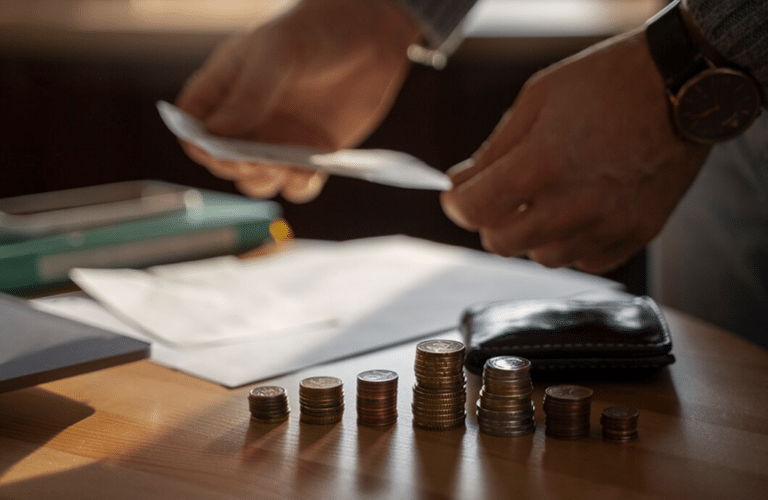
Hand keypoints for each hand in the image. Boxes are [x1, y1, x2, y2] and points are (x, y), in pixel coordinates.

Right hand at [176, 0, 420, 201]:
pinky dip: (298, 186)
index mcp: (226, 88)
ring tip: (281, 167)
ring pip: (256, 180)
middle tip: (253, 160)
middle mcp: (249, 118)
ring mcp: (279, 138)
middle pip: (222, 160)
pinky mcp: (312, 153)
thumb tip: (217, 134)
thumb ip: (249, 92)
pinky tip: (308, 172)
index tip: (216, 148)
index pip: (193, 125)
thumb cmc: (317, 30)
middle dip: (233, 166)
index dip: (198, 143)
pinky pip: (297, 185)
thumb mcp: (278, 52)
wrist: (371, 36)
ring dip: (262, 182)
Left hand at [440, 29, 711, 273]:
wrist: (683, 85)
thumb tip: (459, 185)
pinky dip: (572, 243)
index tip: (459, 195)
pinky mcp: (637, 234)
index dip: (457, 204)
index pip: (475, 210)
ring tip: (547, 198)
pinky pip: (585, 261)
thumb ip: (493, 151)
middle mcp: (576, 203)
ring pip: (543, 257)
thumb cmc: (608, 82)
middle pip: (502, 245)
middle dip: (491, 221)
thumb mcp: (536, 100)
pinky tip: (578, 211)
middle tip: (501, 197)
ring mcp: (610, 224)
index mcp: (544, 163)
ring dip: (532, 234)